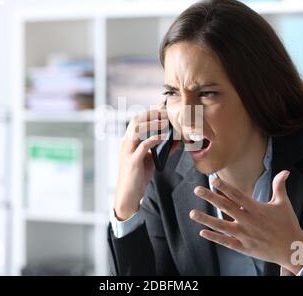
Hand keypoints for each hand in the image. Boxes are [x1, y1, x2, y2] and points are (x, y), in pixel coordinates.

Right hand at [114, 100, 170, 219]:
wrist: (128, 194)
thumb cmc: (138, 176)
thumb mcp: (150, 159)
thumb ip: (160, 149)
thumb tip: (176, 140)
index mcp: (128, 141)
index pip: (137, 119)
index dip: (149, 112)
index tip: (163, 107)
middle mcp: (126, 143)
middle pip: (136, 119)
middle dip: (151, 113)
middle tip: (166, 112)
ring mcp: (128, 151)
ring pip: (138, 129)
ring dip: (153, 123)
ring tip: (166, 121)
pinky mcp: (132, 161)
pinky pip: (143, 145)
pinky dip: (154, 138)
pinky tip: (164, 136)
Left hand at [189, 170, 302, 274]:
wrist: (293, 249)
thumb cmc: (288, 224)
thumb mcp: (284, 203)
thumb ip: (279, 186)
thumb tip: (285, 171)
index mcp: (257, 208)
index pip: (237, 195)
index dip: (225, 187)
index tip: (213, 180)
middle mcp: (249, 221)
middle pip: (226, 207)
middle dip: (210, 197)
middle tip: (197, 189)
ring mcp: (245, 235)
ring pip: (222, 226)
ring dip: (206, 219)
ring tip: (192, 213)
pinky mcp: (244, 247)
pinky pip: (226, 242)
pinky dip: (215, 237)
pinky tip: (202, 232)